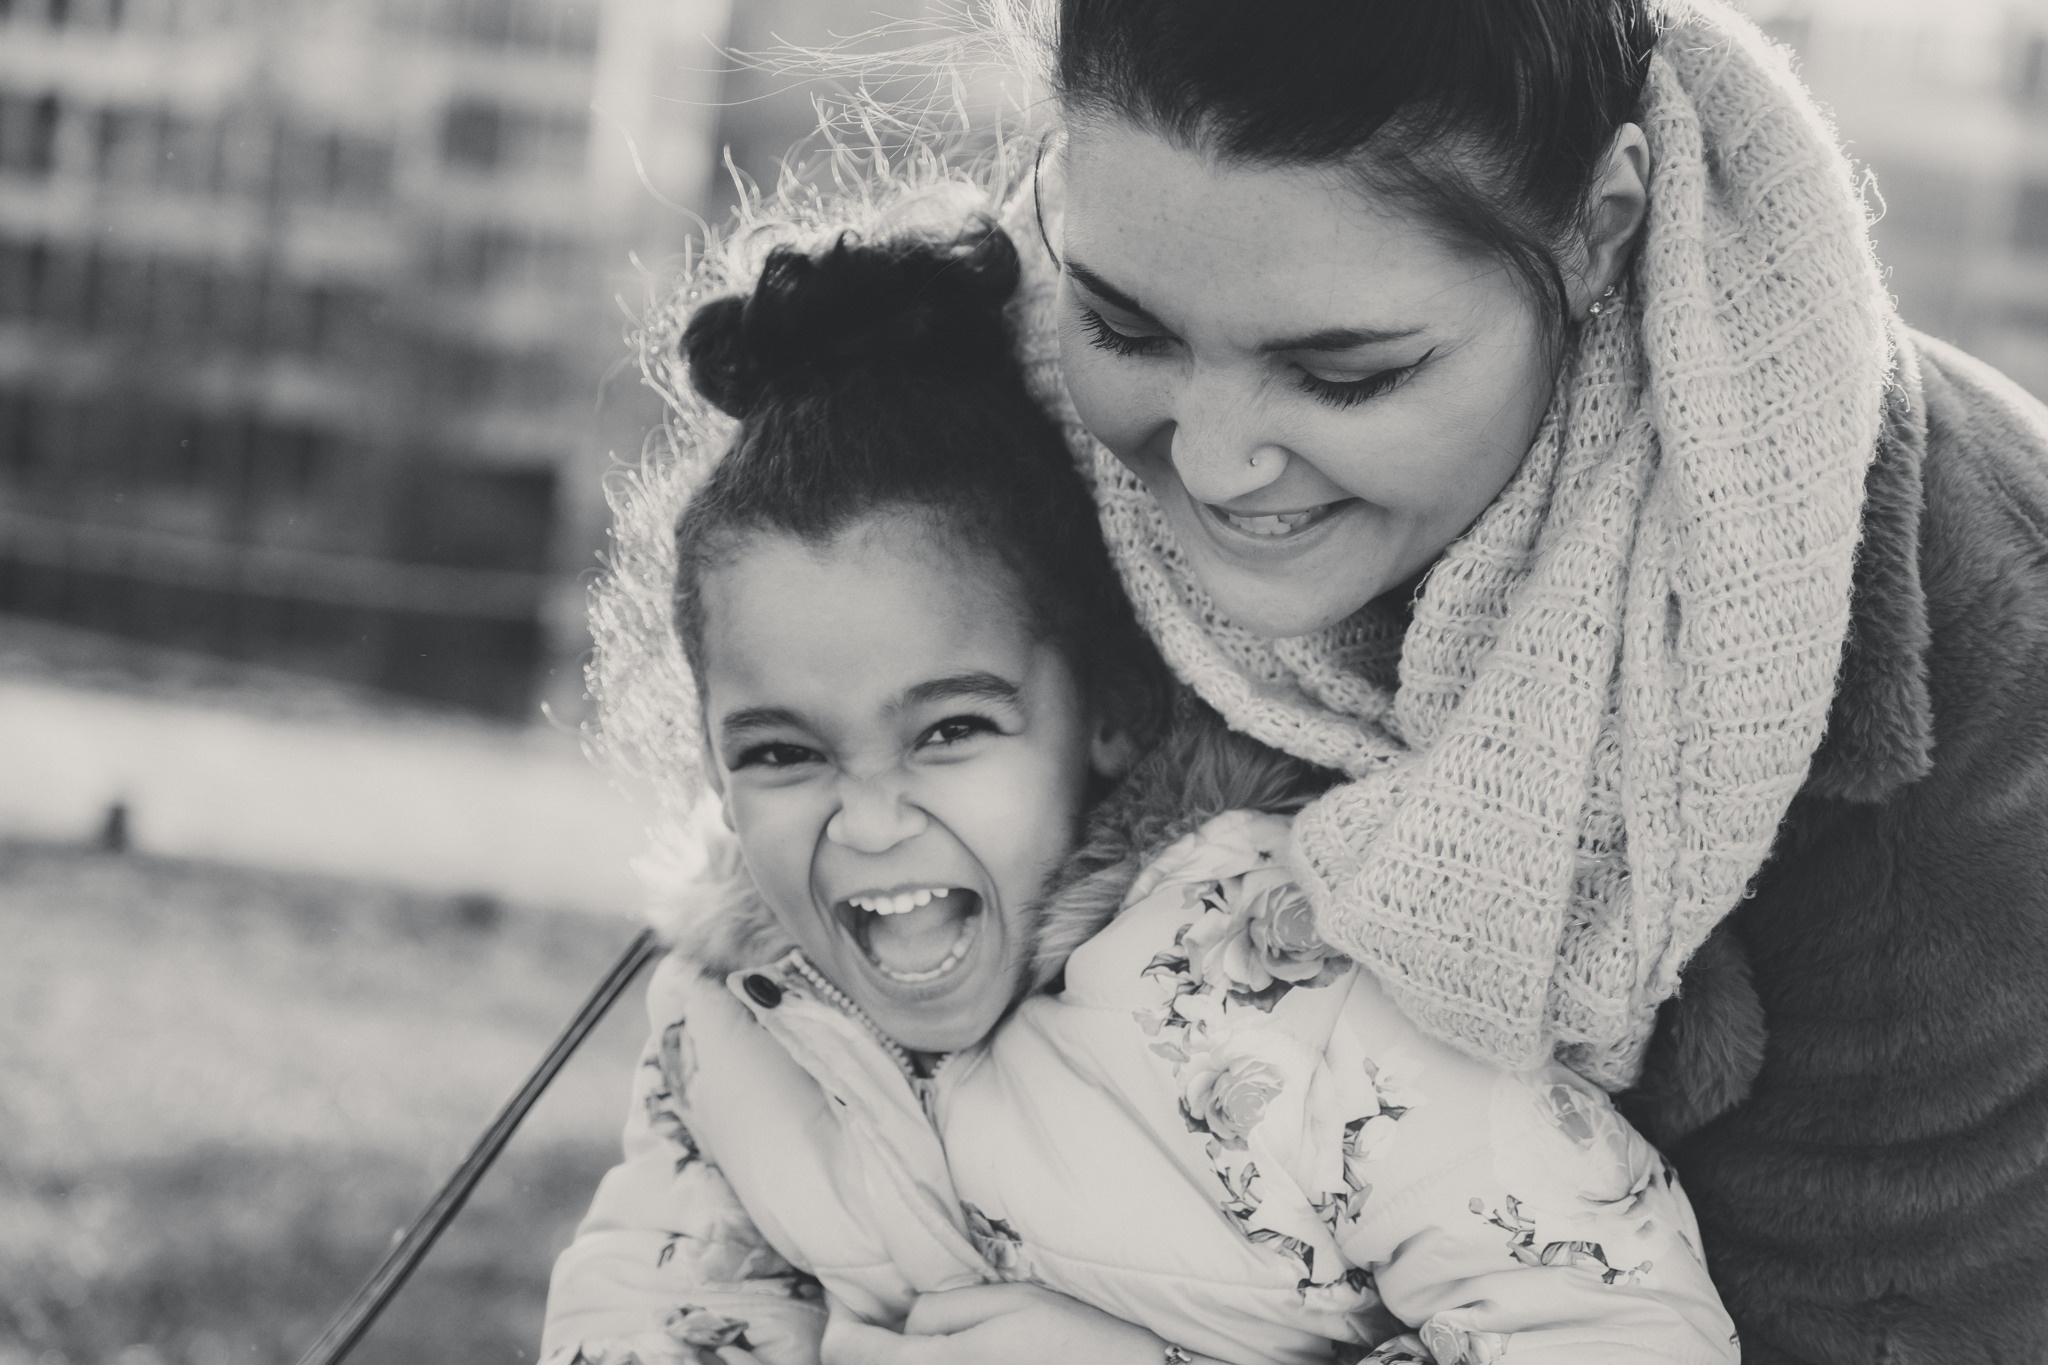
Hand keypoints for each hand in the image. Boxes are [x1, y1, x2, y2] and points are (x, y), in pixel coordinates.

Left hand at [819, 1284, 1172, 1364]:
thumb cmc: (1074, 1336)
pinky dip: (930, 1360)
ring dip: (901, 1356)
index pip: (849, 1353)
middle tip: (881, 1312)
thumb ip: (942, 1311)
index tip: (846, 1301)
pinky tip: (955, 1350)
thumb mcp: (1007, 1302)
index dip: (840, 1323)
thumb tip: (904, 1323)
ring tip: (920, 1332)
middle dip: (867, 1343)